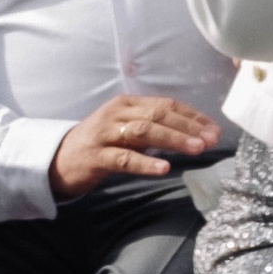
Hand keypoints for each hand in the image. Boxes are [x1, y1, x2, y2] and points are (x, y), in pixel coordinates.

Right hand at [50, 95, 218, 199]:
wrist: (58, 159)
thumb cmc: (101, 144)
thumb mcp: (128, 130)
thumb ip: (156, 128)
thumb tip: (196, 135)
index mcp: (128, 104)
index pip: (166, 105)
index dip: (192, 117)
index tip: (214, 130)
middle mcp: (117, 114)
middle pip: (158, 116)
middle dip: (188, 127)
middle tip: (211, 140)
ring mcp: (104, 134)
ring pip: (143, 132)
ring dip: (173, 140)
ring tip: (196, 149)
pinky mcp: (95, 157)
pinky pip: (123, 159)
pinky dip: (145, 163)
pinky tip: (164, 169)